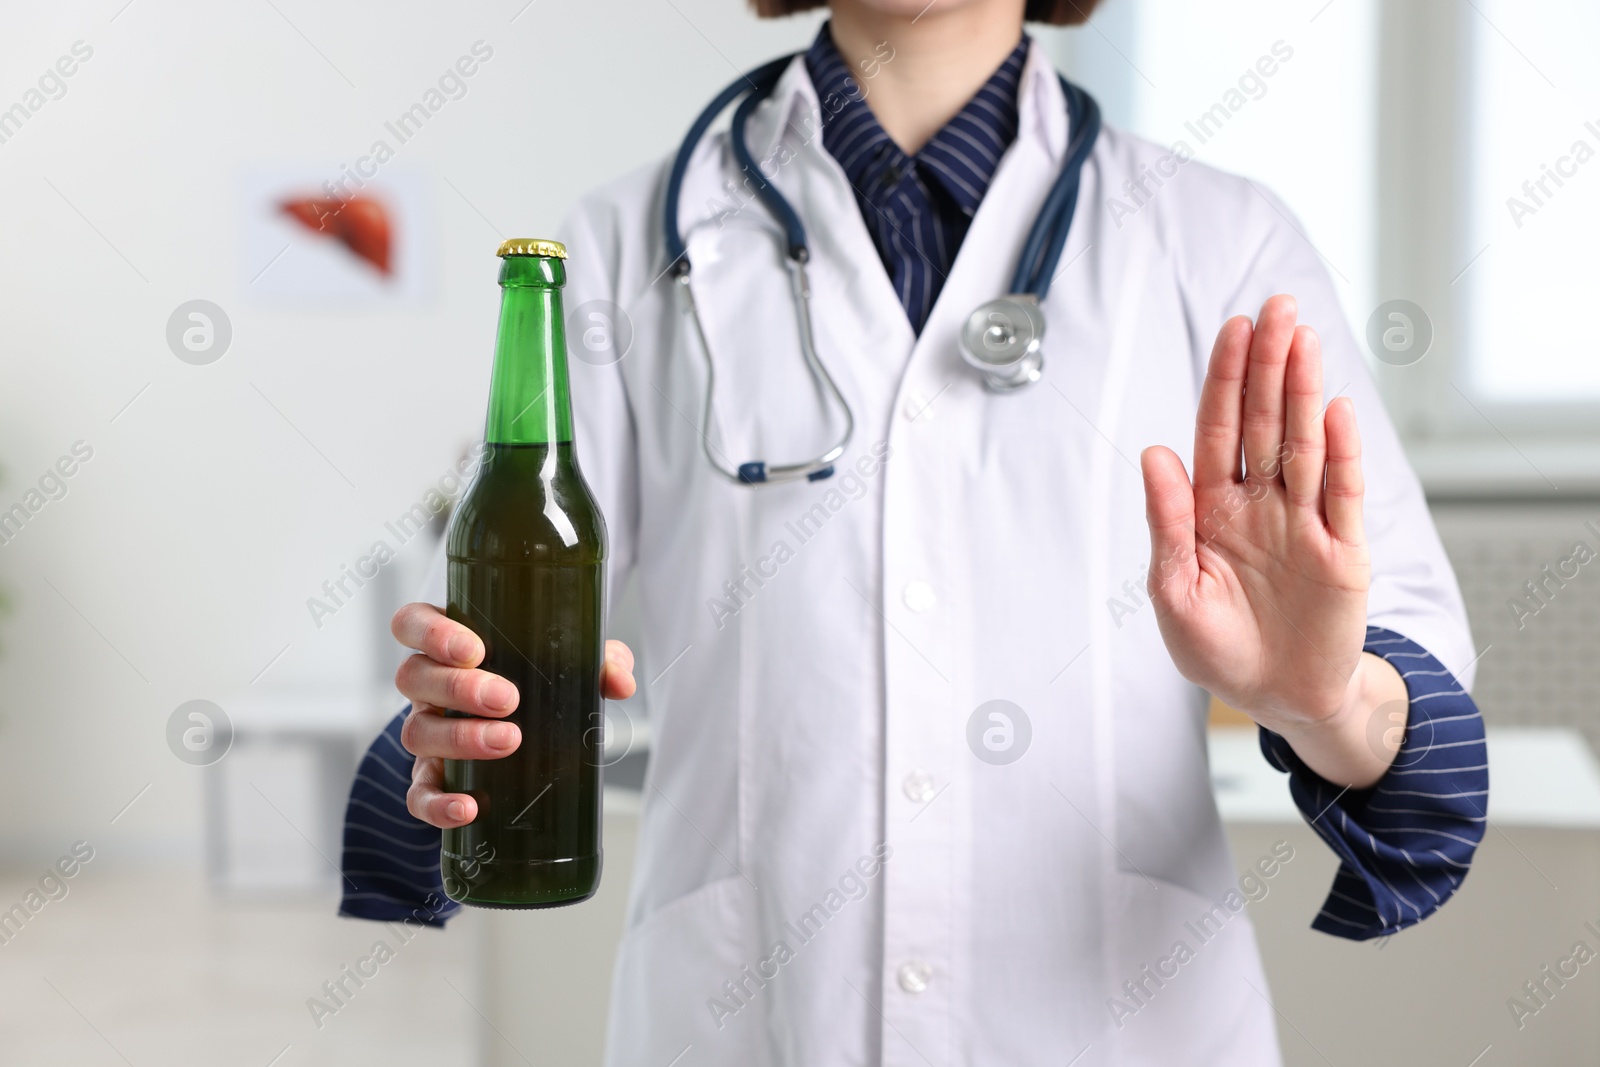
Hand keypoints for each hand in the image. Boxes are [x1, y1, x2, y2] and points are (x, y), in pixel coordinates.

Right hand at [391, 602, 636, 828]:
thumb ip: (596, 661)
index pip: (413, 623)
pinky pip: (418, 794)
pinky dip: (438, 803)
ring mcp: (426, 732)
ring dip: (460, 738)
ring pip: (416, 732)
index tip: (475, 649)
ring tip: (510, 741)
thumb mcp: (566, 662)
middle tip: (508, 699)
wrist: (527, 737)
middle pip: (414, 676)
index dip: (432, 632)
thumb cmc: (536, 682)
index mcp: (447, 645)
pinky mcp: (432, 778)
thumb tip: (620, 682)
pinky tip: (468, 807)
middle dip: (459, 687)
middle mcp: (427, 686)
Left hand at [1140, 295, 1403, 787]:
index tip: (1234, 328)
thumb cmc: (1216, 647)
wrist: (1277, 697)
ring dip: (1304, 392)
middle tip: (1278, 306)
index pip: (1219, 431)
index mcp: (1212, 508)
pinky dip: (1340, 453)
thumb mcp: (1174, 591)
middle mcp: (1260, 503)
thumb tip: (1154, 453)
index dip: (1226, 381)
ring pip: (1304, 445)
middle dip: (1269, 365)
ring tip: (1305, 338)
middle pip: (1265, 423)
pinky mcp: (1344, 551)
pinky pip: (1341, 495)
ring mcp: (1304, 522)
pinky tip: (1336, 409)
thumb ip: (1168, 523)